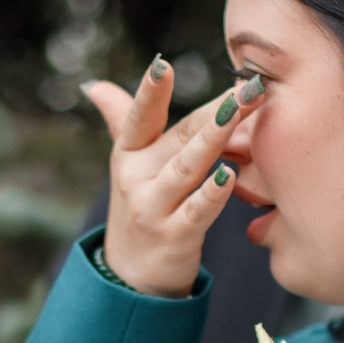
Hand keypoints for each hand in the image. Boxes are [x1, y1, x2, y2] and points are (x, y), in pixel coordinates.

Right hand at [84, 57, 265, 298]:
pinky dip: (212, 194)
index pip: (141, 118)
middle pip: (179, 137)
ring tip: (238, 115)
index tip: (162, 64)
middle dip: (214, 110)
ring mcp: (153, 209)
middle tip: (248, 87)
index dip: (149, 92)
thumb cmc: (141, 207)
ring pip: (187, 169)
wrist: (132, 277)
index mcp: (129, 154)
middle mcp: (136, 178)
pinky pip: (196, 212)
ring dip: (214, 140)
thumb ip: (121, 120)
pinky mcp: (174, 237)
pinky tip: (230, 176)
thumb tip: (94, 85)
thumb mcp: (127, 164)